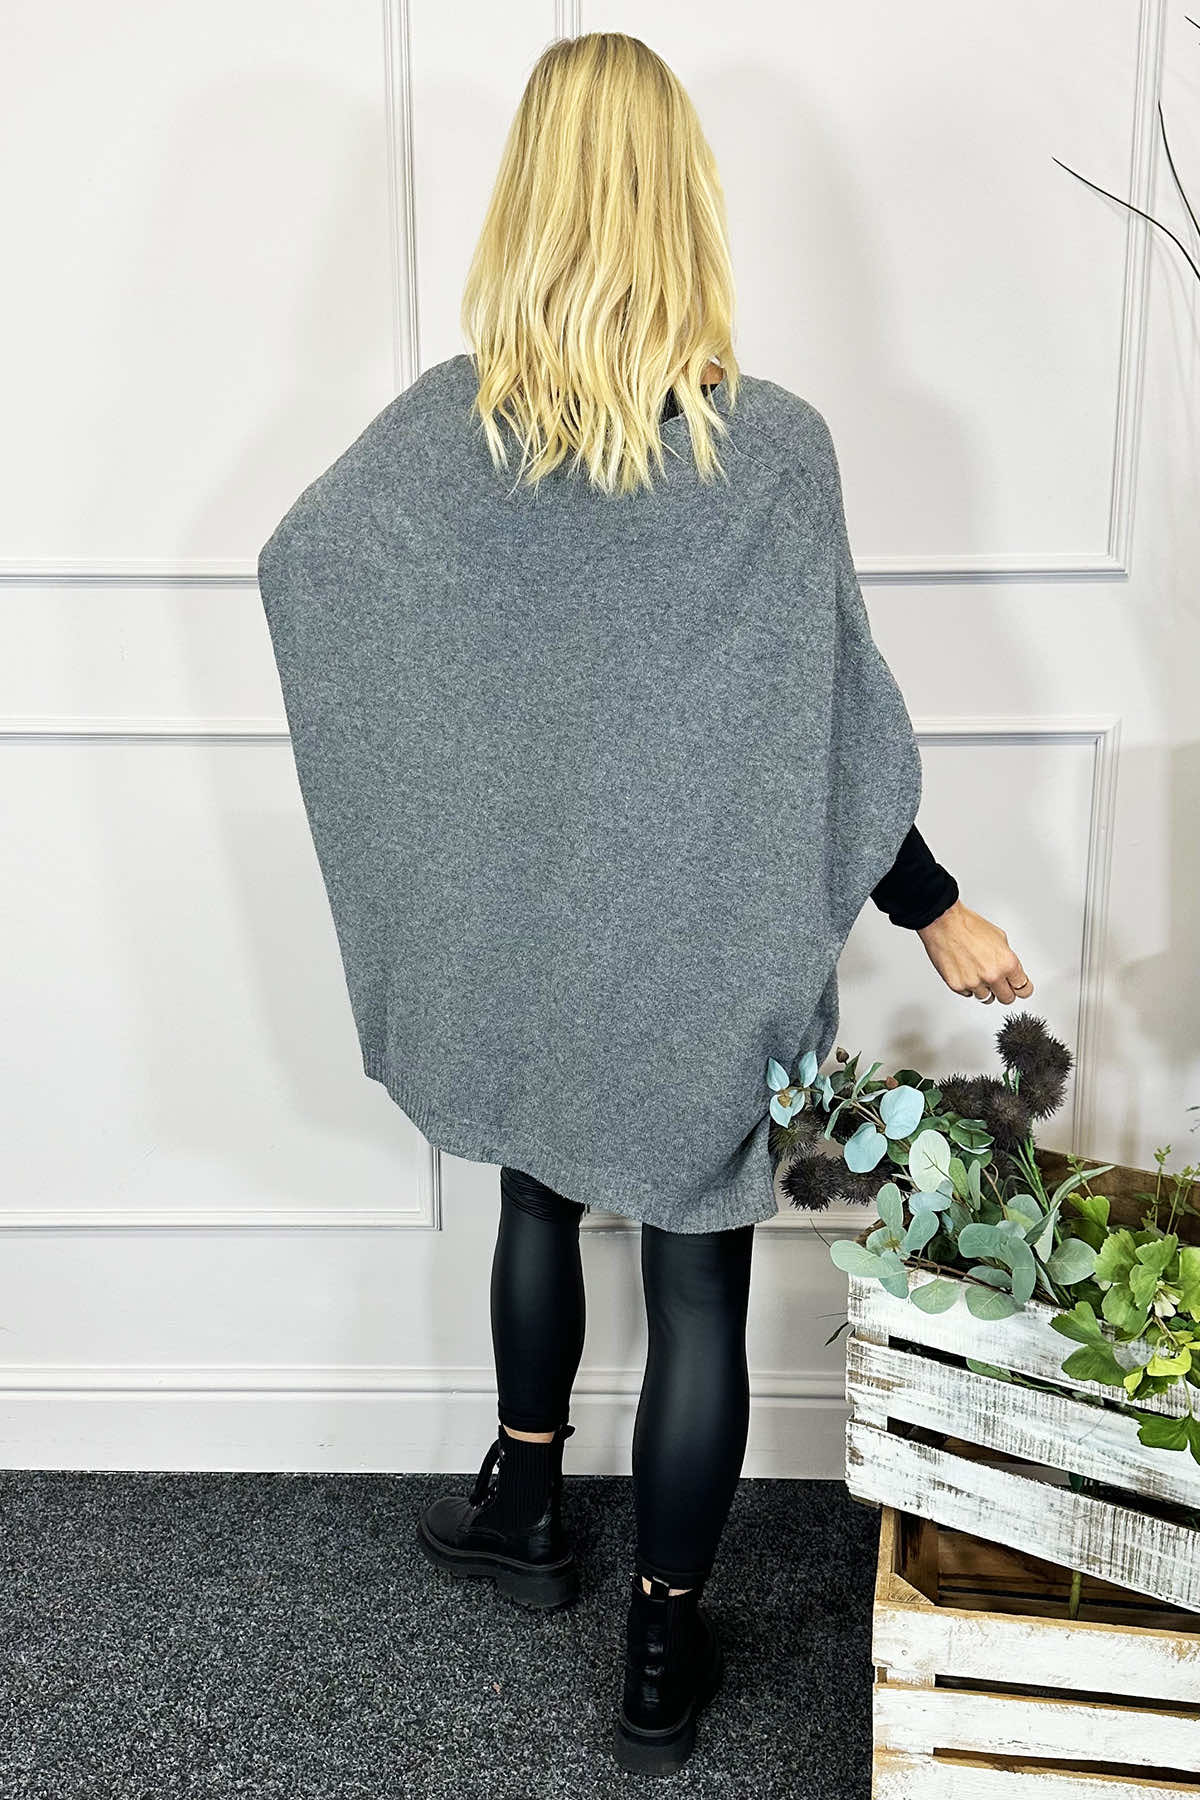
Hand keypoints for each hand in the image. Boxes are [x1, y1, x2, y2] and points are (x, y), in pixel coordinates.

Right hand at [915, 899, 1033, 1004]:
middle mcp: (992, 976)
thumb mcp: (1000, 938)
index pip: (1024, 990)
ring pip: (986, 998)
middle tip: (999, 983)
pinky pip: (968, 993)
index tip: (1019, 988)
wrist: (944, 924)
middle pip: (1007, 999)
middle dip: (1004, 991)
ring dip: (984, 988)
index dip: (1022, 988)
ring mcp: (974, 983)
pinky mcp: (957, 986)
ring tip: (976, 971)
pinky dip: (968, 985)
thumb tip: (1010, 971)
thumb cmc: (969, 926)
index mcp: (1007, 963)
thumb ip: (1007, 959)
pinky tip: (965, 970)